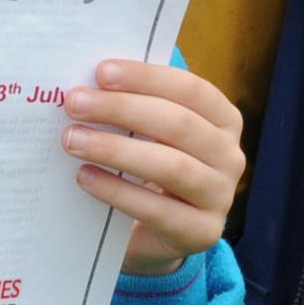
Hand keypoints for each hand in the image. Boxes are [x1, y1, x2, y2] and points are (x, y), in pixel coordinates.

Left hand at [62, 61, 245, 277]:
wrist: (158, 230)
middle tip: (75, 103)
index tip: (101, 71)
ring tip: (73, 140)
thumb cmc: (151, 163)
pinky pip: (158, 210)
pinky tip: (85, 177)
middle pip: (178, 124)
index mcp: (224, 119)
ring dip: (116, 149)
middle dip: (122, 109)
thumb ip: (133, 104)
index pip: (190, 89)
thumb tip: (88, 82)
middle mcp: (230, 156)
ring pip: (171, 167)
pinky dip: (117, 191)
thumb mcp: (150, 131)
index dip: (147, 77)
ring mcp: (220, 197)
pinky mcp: (201, 233)